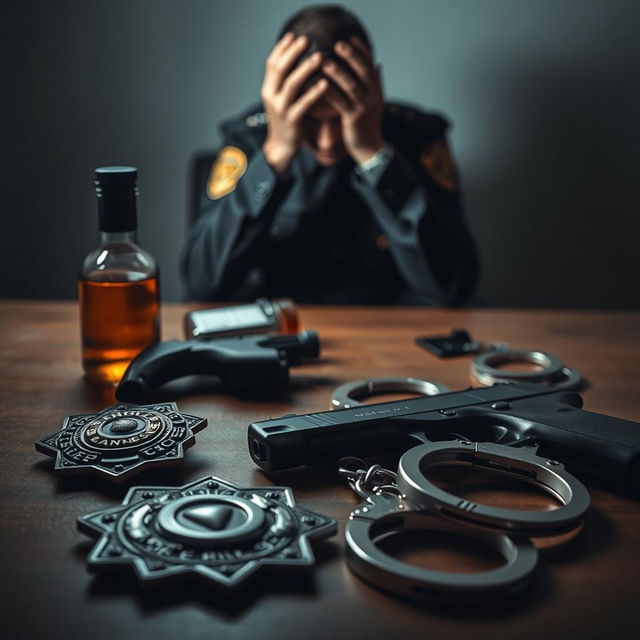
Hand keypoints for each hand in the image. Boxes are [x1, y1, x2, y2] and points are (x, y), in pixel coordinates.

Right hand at [261, 33, 328, 174]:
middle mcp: (271, 96)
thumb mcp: (280, 98)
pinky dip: (314, 92)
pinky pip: (304, 104)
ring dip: (305, 69)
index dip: (282, 48)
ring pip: (292, 84)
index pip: (272, 63)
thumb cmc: (285, 120)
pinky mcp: (292, 120)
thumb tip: (294, 60)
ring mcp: (281, 108)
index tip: (294, 34)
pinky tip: (325, 83)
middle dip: (293, 53)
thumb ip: (284, 82)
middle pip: (280, 69)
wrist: (281, 147)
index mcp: (267, 88)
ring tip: (319, 57)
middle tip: (306, 40)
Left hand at [321, 37, 385, 163]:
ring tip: (324, 61)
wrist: (369, 148)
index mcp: (376, 89)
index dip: (361, 50)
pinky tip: (317, 85)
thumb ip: (376, 82)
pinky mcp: (352, 119)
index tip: (351, 37)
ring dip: (336, 72)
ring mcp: (363, 107)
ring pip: (350, 85)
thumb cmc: (368, 124)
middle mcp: (372, 96)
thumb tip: (378, 63)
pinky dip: (328, 93)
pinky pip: (338, 103)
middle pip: (362, 71)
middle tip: (338, 43)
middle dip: (351, 56)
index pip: (370, 64)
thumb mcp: (376, 101)